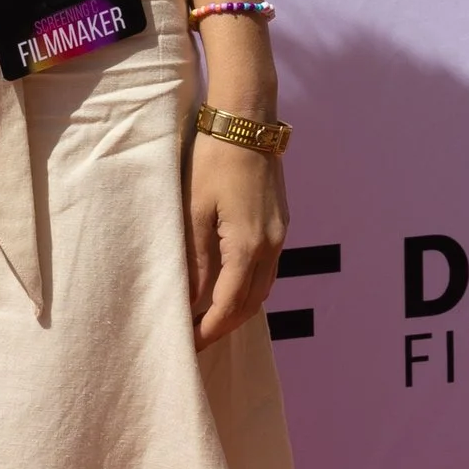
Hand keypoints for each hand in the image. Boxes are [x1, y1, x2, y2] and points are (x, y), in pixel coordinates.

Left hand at [186, 130, 286, 344]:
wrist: (247, 123)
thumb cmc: (213, 161)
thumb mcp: (194, 210)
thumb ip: (195, 259)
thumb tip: (192, 299)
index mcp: (247, 246)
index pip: (227, 306)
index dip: (207, 331)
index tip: (187, 346)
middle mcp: (271, 247)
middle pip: (249, 305)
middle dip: (222, 327)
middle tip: (194, 340)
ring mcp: (280, 236)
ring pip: (262, 291)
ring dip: (236, 311)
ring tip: (206, 320)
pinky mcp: (280, 225)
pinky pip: (267, 271)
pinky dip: (247, 289)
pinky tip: (227, 289)